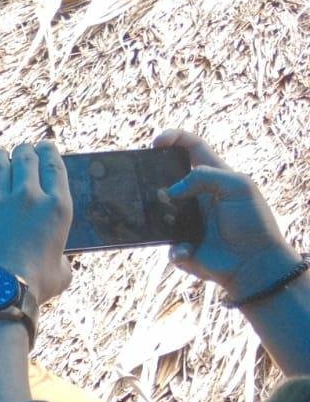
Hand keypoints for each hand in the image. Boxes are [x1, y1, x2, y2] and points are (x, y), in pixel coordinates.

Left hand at [0, 143, 72, 303]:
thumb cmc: (33, 286)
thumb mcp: (62, 272)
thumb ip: (62, 258)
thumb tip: (59, 260)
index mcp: (57, 208)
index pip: (54, 166)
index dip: (49, 151)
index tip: (45, 146)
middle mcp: (30, 198)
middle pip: (26, 158)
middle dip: (25, 150)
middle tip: (24, 150)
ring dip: (1, 156)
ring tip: (1, 155)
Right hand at [154, 130, 299, 298]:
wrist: (254, 262)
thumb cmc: (252, 222)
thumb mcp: (239, 187)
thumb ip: (206, 176)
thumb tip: (172, 190)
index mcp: (212, 177)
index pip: (191, 148)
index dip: (174, 138)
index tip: (156, 142)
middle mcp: (195, 196)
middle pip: (166, 177)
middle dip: (152, 176)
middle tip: (145, 180)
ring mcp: (185, 220)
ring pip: (157, 210)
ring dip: (156, 212)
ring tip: (164, 217)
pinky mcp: (179, 243)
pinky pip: (166, 242)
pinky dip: (176, 247)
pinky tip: (189, 249)